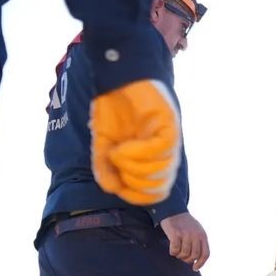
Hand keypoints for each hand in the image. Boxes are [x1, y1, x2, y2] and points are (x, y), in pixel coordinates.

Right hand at [91, 79, 180, 204]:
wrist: (116, 79)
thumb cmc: (112, 110)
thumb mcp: (103, 144)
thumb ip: (105, 168)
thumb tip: (112, 189)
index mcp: (153, 161)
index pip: (157, 194)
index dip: (137, 197)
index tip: (118, 185)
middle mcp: (165, 154)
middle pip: (160, 187)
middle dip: (134, 183)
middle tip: (116, 164)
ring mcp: (169, 140)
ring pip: (161, 172)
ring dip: (132, 167)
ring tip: (117, 152)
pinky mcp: (171, 125)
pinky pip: (160, 150)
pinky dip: (138, 153)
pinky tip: (123, 146)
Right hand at [160, 212, 209, 270]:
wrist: (174, 211)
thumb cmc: (185, 224)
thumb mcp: (197, 231)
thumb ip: (199, 243)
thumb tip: (197, 260)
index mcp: (203, 235)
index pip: (205, 254)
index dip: (201, 263)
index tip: (195, 268)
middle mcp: (196, 235)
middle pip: (194, 256)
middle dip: (187, 260)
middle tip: (182, 257)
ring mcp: (186, 234)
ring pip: (184, 254)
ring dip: (179, 256)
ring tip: (177, 252)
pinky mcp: (175, 233)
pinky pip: (175, 250)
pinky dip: (173, 252)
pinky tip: (172, 250)